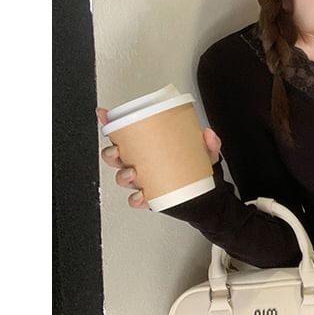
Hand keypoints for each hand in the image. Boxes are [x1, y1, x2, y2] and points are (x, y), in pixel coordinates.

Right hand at [96, 107, 221, 209]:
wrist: (206, 194)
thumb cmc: (197, 167)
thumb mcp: (205, 151)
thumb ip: (209, 142)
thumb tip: (208, 134)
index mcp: (148, 147)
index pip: (125, 134)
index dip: (110, 123)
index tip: (104, 114)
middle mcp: (141, 163)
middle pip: (116, 157)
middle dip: (111, 153)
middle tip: (118, 151)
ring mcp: (143, 180)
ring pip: (122, 177)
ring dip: (122, 175)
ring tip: (132, 172)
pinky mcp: (149, 197)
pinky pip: (135, 200)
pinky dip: (136, 199)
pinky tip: (141, 195)